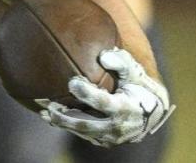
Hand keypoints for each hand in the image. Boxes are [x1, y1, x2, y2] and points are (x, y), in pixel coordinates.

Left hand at [37, 48, 173, 147]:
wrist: (150, 113)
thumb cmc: (138, 86)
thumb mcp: (135, 72)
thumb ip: (122, 62)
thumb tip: (103, 55)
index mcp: (126, 108)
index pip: (104, 103)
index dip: (88, 94)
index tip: (72, 83)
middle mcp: (117, 126)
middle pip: (88, 124)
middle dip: (67, 117)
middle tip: (50, 105)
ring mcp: (110, 136)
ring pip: (82, 132)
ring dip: (62, 123)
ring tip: (44, 111)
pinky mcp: (103, 140)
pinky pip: (82, 135)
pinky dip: (66, 126)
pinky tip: (50, 117)